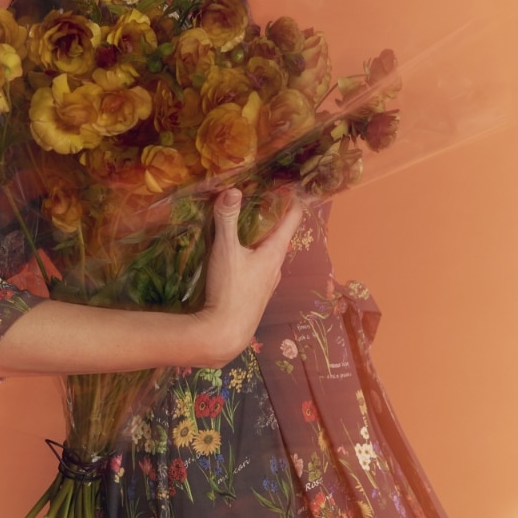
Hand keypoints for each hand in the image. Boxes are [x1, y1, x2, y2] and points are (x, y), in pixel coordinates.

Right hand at [192, 188, 302, 365]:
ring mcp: (266, 284)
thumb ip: (226, 219)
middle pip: (279, 236)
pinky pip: (257, 267)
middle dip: (273, 217)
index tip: (292, 183)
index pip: (292, 219)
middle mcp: (275, 267)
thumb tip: (232, 190)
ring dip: (260, 238)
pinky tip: (237, 256)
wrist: (224, 333)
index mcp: (274, 253)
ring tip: (247, 225)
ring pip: (267, 253)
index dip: (294, 200)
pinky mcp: (255, 295)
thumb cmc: (229, 290)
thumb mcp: (225, 250)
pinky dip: (252, 255)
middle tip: (261, 198)